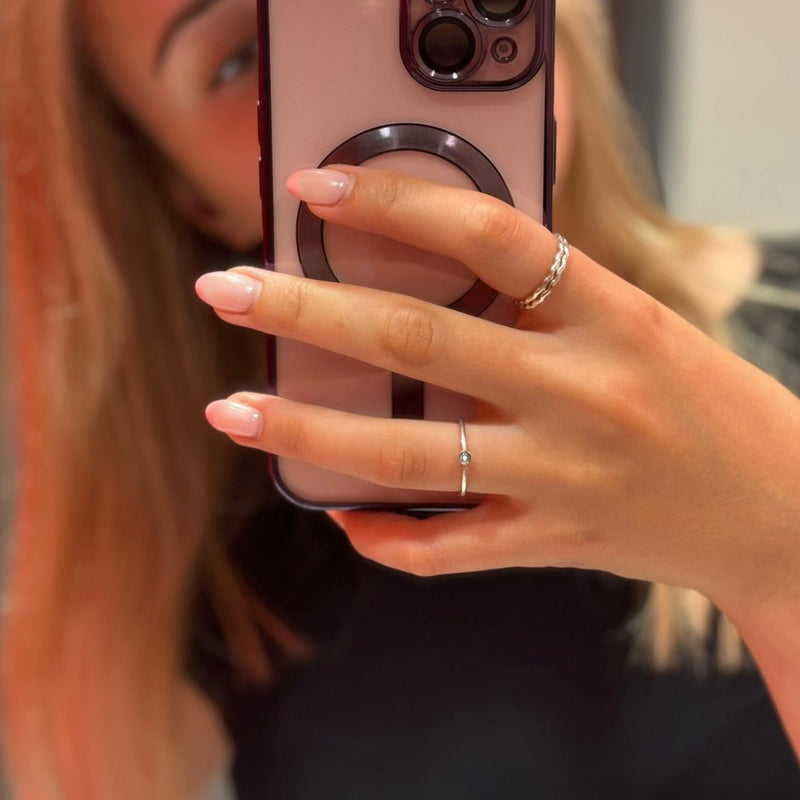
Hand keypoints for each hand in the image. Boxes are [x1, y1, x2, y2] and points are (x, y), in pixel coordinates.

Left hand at [196, 166, 799, 613]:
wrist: (780, 509)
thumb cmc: (706, 404)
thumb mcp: (641, 323)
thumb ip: (546, 302)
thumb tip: (433, 276)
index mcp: (612, 317)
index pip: (490, 236)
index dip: (397, 199)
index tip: (317, 185)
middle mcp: (581, 393)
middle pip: (418, 341)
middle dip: (306, 311)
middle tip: (226, 288)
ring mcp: (562, 476)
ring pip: (411, 456)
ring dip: (309, 435)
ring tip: (232, 411)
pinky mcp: (552, 541)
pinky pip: (452, 550)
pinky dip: (388, 538)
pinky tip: (341, 518)